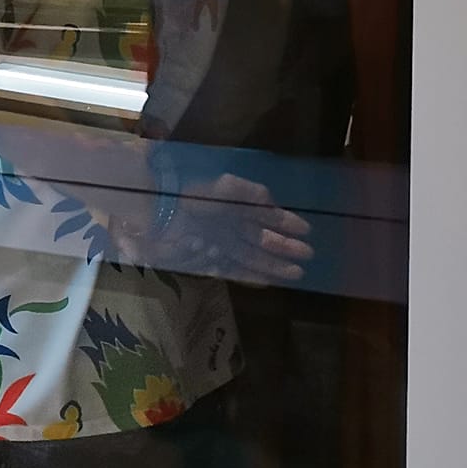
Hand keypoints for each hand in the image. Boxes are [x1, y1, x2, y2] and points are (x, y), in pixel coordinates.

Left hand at [169, 173, 313, 285]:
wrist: (158, 208)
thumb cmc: (192, 193)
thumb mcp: (227, 186)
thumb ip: (252, 194)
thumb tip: (275, 205)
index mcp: (233, 205)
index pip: (264, 216)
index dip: (285, 222)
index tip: (306, 229)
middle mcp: (228, 225)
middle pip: (261, 239)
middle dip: (284, 247)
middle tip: (308, 254)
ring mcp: (219, 243)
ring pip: (252, 256)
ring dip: (274, 264)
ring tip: (297, 272)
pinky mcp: (207, 258)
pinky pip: (234, 269)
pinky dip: (251, 275)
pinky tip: (269, 280)